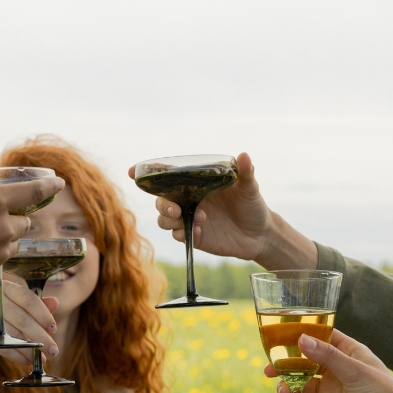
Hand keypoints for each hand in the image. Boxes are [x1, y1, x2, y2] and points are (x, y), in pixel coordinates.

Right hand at [0, 284, 59, 364]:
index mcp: (3, 287)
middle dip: (40, 336)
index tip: (53, 328)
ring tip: (41, 358)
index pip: (27, 298)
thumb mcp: (14, 306)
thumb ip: (34, 305)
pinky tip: (26, 360)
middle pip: (21, 318)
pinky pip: (0, 346)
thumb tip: (56, 303)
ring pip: (11, 334)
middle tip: (53, 350)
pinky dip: (16, 355)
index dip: (43, 314)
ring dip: (29, 349)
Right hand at [129, 152, 317, 270]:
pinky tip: (202, 231)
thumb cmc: (253, 205)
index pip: (166, 177)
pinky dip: (185, 233)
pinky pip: (179, 235)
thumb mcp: (250, 187)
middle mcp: (188, 201)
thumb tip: (243, 155)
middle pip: (160, 201)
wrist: (260, 234)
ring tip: (198, 219)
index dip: (147, 173)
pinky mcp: (194, 237)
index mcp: (195, 184)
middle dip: (162, 204)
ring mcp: (189, 220)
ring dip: (173, 220)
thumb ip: (244, 172)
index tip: (132, 172)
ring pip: (164, 220)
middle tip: (176, 210)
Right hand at [263, 330, 392, 392]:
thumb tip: (301, 339)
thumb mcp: (356, 371)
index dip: (303, 335)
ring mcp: (332, 390)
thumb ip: (328, 356)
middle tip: (269, 369)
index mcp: (349, 353)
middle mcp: (338, 370)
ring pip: (302, 384)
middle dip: (287, 365)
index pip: (323, 338)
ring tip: (282, 391)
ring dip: (288, 385)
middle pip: (306, 362)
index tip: (281, 337)